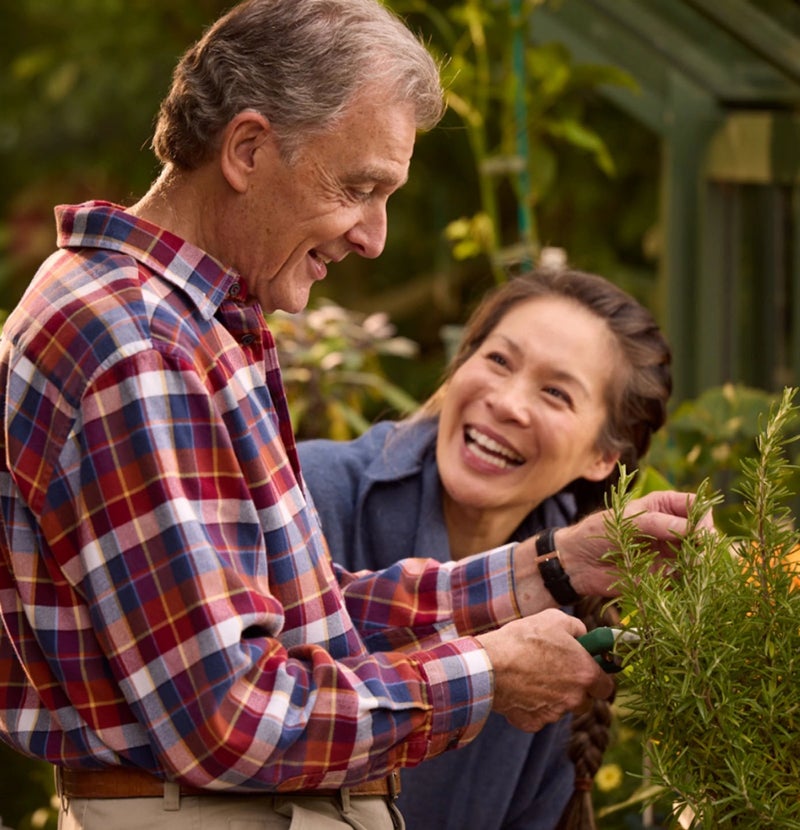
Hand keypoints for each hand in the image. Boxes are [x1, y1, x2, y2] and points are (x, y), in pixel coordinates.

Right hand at [476, 609, 614, 732]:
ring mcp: (554, 714)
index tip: (587, 669)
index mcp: (585, 673)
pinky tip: (519, 688)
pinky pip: (538, 715)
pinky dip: (531, 705)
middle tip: (556, 671)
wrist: (490, 664)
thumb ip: (578, 629)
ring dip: (553, 696)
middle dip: (575, 689)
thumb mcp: (555, 619)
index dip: (598, 677)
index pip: (607, 687)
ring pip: (560, 708)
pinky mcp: (533, 723)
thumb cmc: (524, 638)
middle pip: (585, 701)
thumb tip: (584, 636)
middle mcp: (574, 698)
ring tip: (531, 675)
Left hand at [557, 489, 714, 596]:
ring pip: (701, 555)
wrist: (578, 563)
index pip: (696, 506)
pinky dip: (691, 581)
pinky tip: (683, 583)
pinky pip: (688, 577)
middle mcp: (671, 527)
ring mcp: (670, 551)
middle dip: (705, 544)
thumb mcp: (624, 521)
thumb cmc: (597, 532)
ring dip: (701, 564)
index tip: (698, 534)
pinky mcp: (666, 574)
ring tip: (688, 570)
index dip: (703, 519)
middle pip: (704, 532)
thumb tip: (692, 529)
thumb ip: (656, 523)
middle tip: (693, 558)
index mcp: (662, 505)